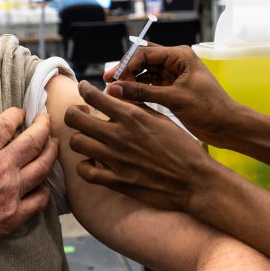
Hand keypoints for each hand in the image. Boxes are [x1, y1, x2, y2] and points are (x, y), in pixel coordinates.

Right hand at [0, 108, 57, 270]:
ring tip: (53, 144)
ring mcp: (11, 192)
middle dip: (43, 125)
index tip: (20, 112)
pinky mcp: (15, 216)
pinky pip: (40, 198)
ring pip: (44, 166)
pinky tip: (43, 184)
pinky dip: (44, 188)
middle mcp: (0, 167)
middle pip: (34, 139)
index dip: (16, 114)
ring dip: (51, 151)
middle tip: (46, 119)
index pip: (7, 123)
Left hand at [64, 80, 215, 212]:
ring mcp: (116, 159)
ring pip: (77, 143)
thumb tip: (117, 97)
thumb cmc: (182, 148)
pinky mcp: (116, 181)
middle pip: (75, 118)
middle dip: (74, 113)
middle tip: (80, 114)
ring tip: (87, 138)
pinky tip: (93, 162)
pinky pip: (85, 171)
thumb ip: (137, 108)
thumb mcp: (162, 119)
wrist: (194, 181)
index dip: (84, 90)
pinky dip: (85, 166)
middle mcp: (119, 135)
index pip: (94, 96)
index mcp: (132, 116)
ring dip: (80, 138)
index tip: (83, 89)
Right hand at [103, 44, 243, 149]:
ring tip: (116, 95)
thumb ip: (143, 93)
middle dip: (126, 72)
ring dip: (130, 83)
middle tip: (109, 85)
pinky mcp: (172, 90)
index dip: (126, 65)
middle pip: (142, 61)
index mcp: (180, 55)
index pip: (144, 53)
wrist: (228, 126)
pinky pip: (149, 87)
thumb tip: (115, 89)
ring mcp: (173, 76)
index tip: (112, 79)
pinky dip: (138, 92)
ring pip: (144, 74)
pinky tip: (127, 100)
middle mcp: (176, 62)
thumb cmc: (209, 108)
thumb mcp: (174, 99)